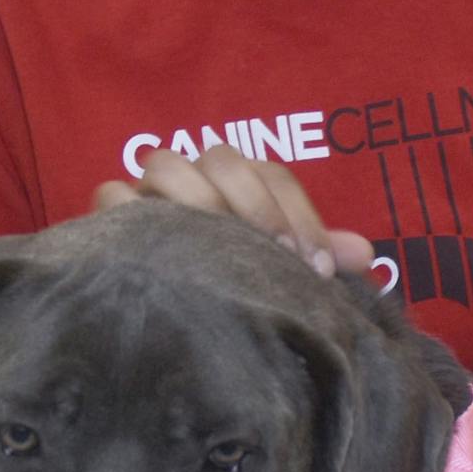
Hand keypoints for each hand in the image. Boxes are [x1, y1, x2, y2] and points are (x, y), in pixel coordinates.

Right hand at [93, 144, 373, 279]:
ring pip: (166, 164)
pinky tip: (164, 255)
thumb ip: (312, 254)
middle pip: (223, 158)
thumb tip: (365, 255)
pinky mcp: (107, 219)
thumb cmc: (223, 281)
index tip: (316, 268)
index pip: (272, 174)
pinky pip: (111, 196)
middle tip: (277, 258)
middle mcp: (193, 178)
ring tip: (221, 252)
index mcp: (236, 183)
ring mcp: (146, 193)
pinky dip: (132, 213)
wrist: (153, 312)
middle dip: (255, 205)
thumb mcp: (271, 268)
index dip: (299, 215)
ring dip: (199, 201)